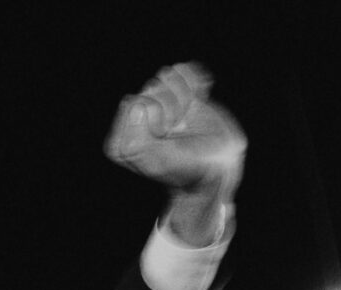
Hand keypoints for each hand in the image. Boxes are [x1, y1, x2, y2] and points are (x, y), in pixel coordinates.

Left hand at [105, 62, 244, 201]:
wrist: (219, 168)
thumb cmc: (188, 169)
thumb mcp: (159, 163)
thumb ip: (136, 142)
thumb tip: (136, 104)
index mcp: (121, 139)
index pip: (136, 104)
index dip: (158, 118)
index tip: (168, 137)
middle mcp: (135, 120)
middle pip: (151, 89)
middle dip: (172, 108)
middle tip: (181, 131)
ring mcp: (157, 104)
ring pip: (168, 77)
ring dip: (185, 96)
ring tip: (188, 120)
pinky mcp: (177, 93)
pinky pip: (185, 69)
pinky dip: (196, 81)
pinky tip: (200, 95)